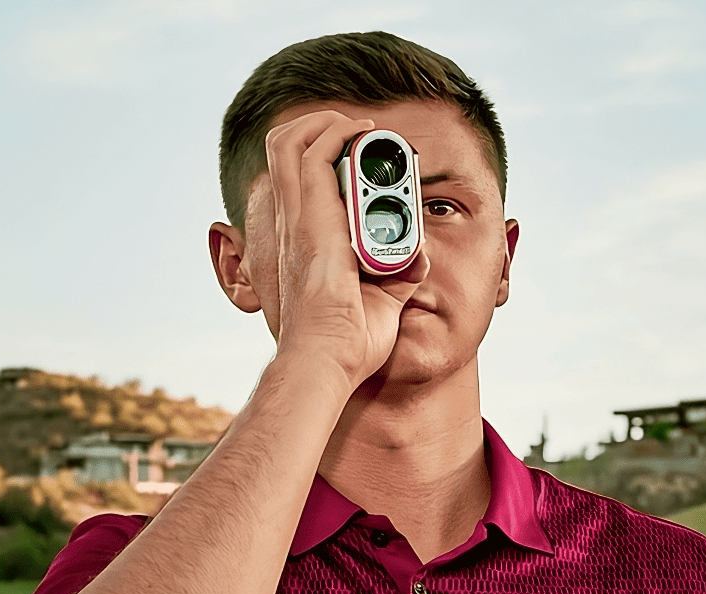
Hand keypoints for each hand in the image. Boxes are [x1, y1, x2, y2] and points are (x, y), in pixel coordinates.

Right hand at [264, 110, 429, 390]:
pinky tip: (365, 132)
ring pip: (291, 141)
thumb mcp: (381, 301)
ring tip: (363, 127)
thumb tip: (420, 257)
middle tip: (362, 132)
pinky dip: (338, 131)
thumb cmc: (347, 344)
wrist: (328, 360)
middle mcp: (292, 224)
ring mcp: (296, 218)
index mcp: (304, 242)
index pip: (298, 180)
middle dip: (321, 126)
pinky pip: (314, 152)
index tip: (367, 155)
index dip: (326, 156)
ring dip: (328, 122)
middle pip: (285, 149)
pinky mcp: (310, 217)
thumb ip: (397, 276)